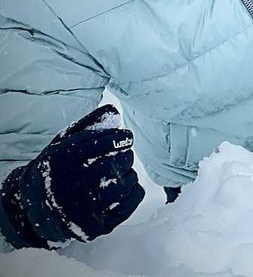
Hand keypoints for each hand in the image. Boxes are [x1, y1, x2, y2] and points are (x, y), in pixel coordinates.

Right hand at [0, 105, 143, 248]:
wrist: (35, 207)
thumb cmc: (57, 170)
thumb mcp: (64, 144)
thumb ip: (88, 126)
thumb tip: (113, 112)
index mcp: (67, 158)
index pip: (108, 142)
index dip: (121, 138)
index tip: (124, 138)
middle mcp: (75, 183)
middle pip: (119, 163)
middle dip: (124, 157)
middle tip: (122, 158)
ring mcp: (85, 207)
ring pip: (125, 183)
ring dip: (129, 175)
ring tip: (120, 174)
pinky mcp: (95, 225)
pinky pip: (127, 206)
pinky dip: (133, 194)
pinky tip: (126, 189)